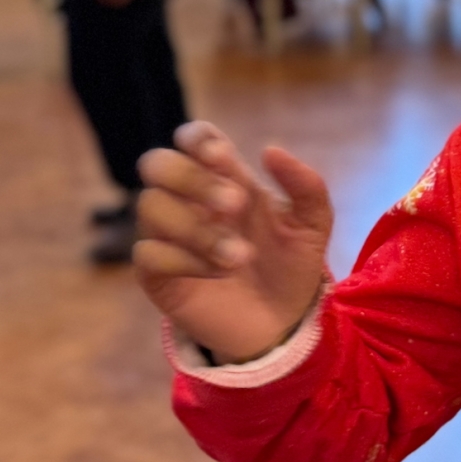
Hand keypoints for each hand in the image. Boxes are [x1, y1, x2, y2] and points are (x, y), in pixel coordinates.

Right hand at [135, 121, 332, 361]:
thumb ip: (306, 186)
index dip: (196, 138)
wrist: (284, 324)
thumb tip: (271, 150)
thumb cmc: (292, 266)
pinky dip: (185, 260)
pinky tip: (220, 273)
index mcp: (224, 178)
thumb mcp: (312, 226)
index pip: (191, 139)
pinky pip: (148, 253)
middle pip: (156, 164)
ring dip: (197, 228)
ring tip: (241, 256)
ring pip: (150, 206)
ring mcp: (168, 236)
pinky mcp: (157, 274)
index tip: (221, 155)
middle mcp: (188, 200)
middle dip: (191, 178)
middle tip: (236, 204)